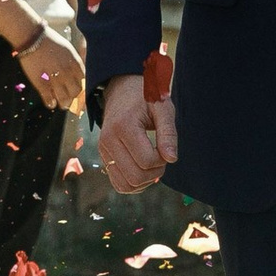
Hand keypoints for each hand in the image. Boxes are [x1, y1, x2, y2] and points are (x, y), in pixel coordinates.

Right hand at [19, 28, 86, 115]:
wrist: (32, 38)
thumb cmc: (50, 40)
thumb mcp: (68, 49)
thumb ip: (74, 62)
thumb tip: (79, 74)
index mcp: (75, 63)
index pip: (84, 82)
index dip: (82, 88)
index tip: (78, 90)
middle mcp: (67, 73)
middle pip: (76, 92)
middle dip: (73, 96)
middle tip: (69, 97)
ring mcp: (54, 79)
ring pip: (64, 99)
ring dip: (63, 103)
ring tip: (61, 103)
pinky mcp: (41, 84)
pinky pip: (49, 100)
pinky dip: (50, 103)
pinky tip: (51, 102)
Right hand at [99, 68, 175, 192]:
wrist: (122, 89)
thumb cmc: (145, 97)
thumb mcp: (162, 107)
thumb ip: (168, 133)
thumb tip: (172, 159)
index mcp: (123, 126)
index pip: (146, 160)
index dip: (162, 160)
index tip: (166, 147)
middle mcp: (108, 141)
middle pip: (135, 177)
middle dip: (155, 172)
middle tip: (162, 156)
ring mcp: (103, 151)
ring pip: (126, 185)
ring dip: (145, 182)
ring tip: (153, 164)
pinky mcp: (104, 158)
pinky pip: (119, 184)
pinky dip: (134, 185)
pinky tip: (144, 171)